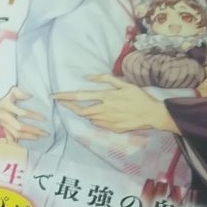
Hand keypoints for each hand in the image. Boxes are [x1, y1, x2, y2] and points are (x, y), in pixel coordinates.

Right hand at [0, 85, 47, 143]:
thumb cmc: (8, 95)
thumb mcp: (13, 90)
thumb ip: (20, 92)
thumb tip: (29, 96)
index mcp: (5, 105)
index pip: (22, 113)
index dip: (33, 115)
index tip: (44, 118)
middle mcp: (3, 116)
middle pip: (19, 127)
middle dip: (33, 130)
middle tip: (45, 133)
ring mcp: (3, 124)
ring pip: (16, 134)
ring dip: (28, 137)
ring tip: (38, 137)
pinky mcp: (3, 129)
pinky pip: (10, 139)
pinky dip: (18, 143)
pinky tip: (26, 145)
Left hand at [54, 74, 176, 132]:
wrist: (152, 114)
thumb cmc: (139, 97)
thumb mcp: (124, 84)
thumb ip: (105, 79)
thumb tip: (88, 77)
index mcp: (106, 96)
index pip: (80, 96)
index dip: (65, 97)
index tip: (54, 96)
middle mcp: (104, 110)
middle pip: (80, 110)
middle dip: (69, 107)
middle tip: (62, 103)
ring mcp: (106, 121)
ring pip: (88, 117)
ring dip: (83, 112)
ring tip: (81, 106)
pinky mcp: (111, 129)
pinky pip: (98, 124)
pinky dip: (95, 118)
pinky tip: (100, 114)